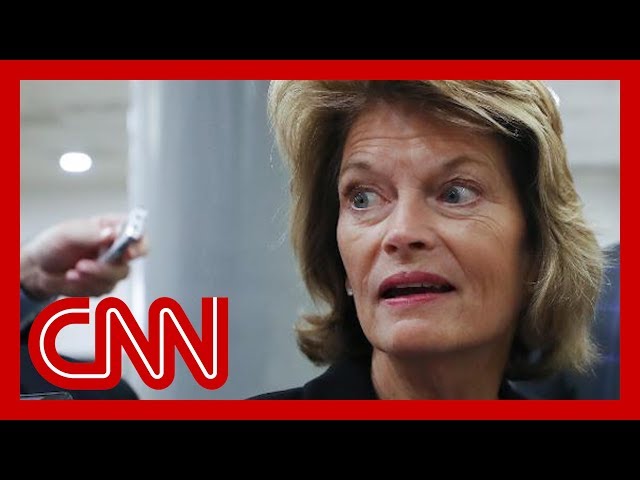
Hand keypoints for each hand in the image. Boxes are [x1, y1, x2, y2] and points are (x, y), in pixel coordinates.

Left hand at [20, 213, 148, 298]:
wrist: (38, 268)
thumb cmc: (53, 244)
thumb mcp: (68, 233)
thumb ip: (91, 233)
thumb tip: (111, 234)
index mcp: (112, 229)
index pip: (139, 234)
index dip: (139, 244)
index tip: (128, 252)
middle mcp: (116, 248)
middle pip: (129, 262)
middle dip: (106, 267)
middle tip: (84, 265)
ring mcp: (111, 268)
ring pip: (115, 279)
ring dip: (91, 277)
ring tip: (73, 270)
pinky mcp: (103, 284)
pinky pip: (101, 290)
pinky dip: (84, 285)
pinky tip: (72, 277)